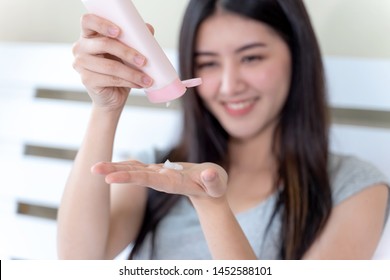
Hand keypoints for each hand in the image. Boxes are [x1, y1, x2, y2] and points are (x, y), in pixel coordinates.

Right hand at [72, 14, 153, 110]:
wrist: (113, 96)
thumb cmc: (119, 71)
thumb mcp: (127, 53)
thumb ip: (134, 39)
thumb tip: (149, 28)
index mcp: (89, 35)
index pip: (88, 21)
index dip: (102, 24)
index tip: (119, 31)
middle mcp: (80, 48)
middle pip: (103, 44)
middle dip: (127, 52)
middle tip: (144, 60)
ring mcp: (81, 64)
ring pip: (110, 66)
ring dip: (132, 73)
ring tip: (147, 78)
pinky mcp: (86, 80)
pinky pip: (111, 79)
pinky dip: (129, 82)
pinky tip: (139, 84)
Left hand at [91, 160, 227, 197]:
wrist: (210, 190)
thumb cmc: (215, 187)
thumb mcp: (217, 184)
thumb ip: (213, 181)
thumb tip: (209, 175)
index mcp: (171, 183)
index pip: (147, 180)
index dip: (128, 177)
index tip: (109, 179)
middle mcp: (161, 180)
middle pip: (134, 175)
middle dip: (114, 172)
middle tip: (92, 169)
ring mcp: (158, 176)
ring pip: (134, 170)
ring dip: (115, 168)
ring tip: (96, 167)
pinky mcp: (160, 171)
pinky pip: (140, 167)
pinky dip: (127, 164)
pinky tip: (115, 163)